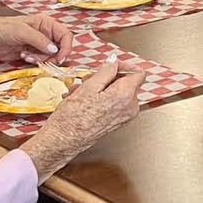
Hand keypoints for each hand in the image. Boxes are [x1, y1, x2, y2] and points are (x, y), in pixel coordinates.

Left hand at [0, 13, 76, 65]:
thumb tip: (54, 49)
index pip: (65, 34)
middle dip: (53, 56)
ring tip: (26, 55)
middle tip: (42, 60)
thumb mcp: (20, 31)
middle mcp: (44, 33)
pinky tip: (23, 57)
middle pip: (61, 47)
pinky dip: (35, 62)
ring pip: (51, 56)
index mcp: (45, 22)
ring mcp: (38, 44)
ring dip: (41, 59)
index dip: (66, 47)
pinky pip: (41, 60)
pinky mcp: (32, 54)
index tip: (60, 58)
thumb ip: (39, 39)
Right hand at [21, 56, 145, 180]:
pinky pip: (113, 104)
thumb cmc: (74, 118)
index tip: (112, 65)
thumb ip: (106, 71)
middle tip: (88, 78)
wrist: (65, 141)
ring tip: (79, 91)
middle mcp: (130, 108)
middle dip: (106, 77)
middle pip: (126, 82)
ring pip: (117, 93)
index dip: (124, 66)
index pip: (138, 73)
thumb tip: (114, 61)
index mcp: (125, 96)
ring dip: (99, 88)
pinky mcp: (117, 123)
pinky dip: (100, 99)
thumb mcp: (89, 86)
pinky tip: (82, 100)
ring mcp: (124, 117)